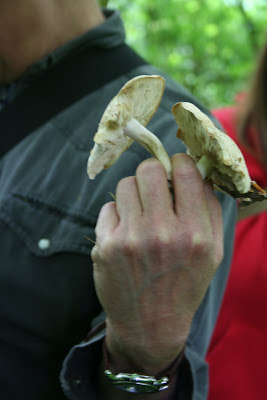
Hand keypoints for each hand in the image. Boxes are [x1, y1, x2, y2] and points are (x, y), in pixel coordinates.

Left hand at [92, 154, 222, 374]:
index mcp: (194, 233)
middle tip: (155, 188)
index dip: (179, 163)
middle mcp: (161, 233)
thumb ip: (210, 209)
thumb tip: (198, 172)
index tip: (176, 168)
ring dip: (134, 193)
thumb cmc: (184, 285)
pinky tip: (126, 233)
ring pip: (125, 185)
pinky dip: (117, 215)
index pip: (185, 171)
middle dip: (153, 173)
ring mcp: (129, 239)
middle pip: (148, 170)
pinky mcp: (105, 246)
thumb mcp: (212, 252)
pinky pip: (108, 208)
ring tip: (141, 214)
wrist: (150, 324)